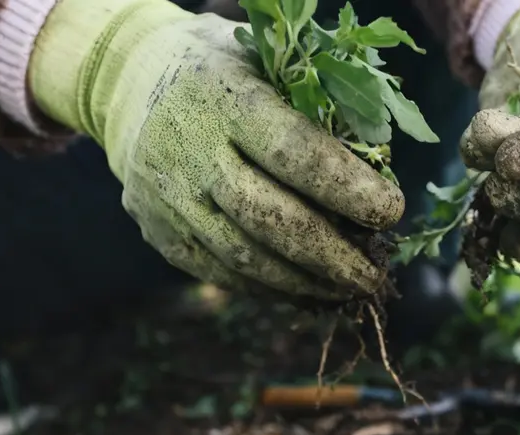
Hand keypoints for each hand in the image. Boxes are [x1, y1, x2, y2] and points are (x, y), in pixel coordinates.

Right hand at [29, 0, 402, 300]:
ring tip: (346, 290)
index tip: (392, 211)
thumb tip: (379, 166)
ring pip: (244, 258)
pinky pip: (219, 272)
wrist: (127, 77)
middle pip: (270, 219)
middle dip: (331, 257)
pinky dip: (268, 288)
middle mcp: (190, 150)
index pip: (294, 153)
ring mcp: (168, 196)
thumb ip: (315, 106)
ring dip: (304, 283)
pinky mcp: (158, 230)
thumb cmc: (223, 70)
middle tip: (374, 276)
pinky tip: (304, 290)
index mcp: (226, 99)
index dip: (347, 189)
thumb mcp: (266, 60)